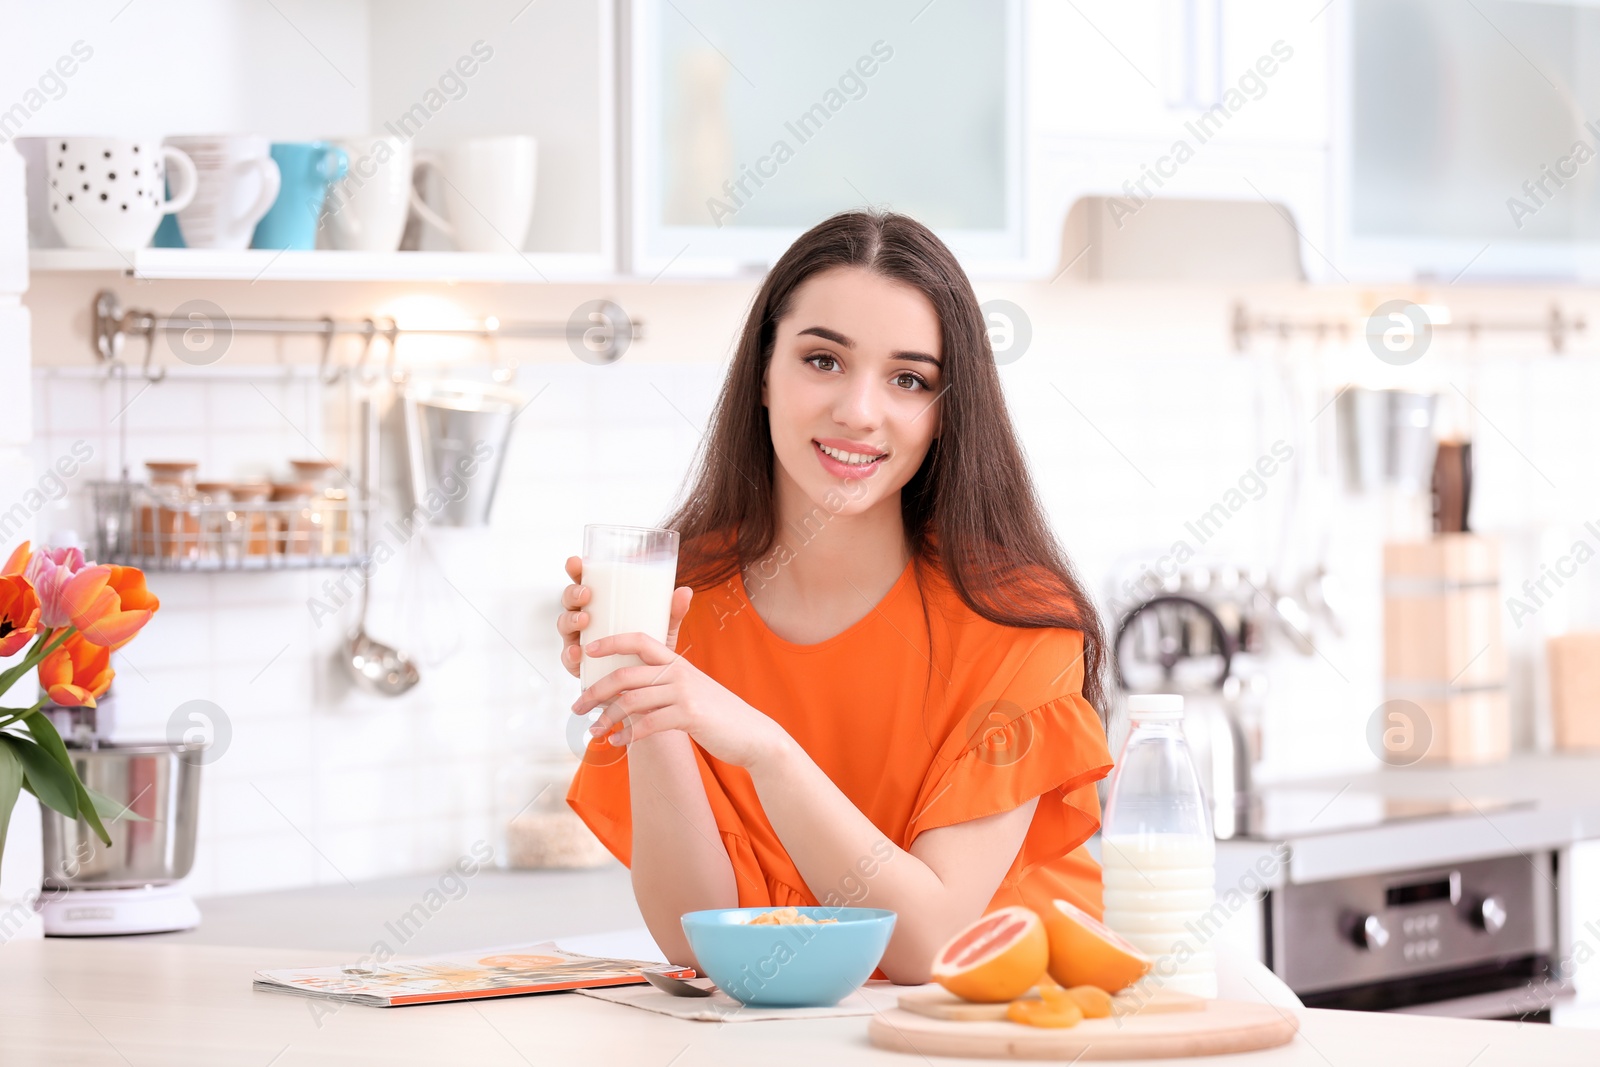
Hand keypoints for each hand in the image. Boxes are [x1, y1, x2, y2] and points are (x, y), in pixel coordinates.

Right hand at [555, 556, 694, 678]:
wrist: (646, 687)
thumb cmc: (649, 649)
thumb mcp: (663, 628)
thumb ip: (672, 612)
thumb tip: (685, 591)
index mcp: (601, 604)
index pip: (584, 581)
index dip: (576, 569)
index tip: (577, 562)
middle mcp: (586, 619)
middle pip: (570, 600)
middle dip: (573, 593)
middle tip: (587, 594)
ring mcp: (580, 640)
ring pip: (565, 624)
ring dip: (571, 620)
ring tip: (584, 620)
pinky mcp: (579, 664)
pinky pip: (568, 657)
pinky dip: (570, 653)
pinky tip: (578, 651)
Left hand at [570, 629, 792, 769]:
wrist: (751, 734)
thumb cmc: (717, 715)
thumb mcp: (692, 691)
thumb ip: (663, 688)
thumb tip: (628, 697)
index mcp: (677, 662)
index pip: (639, 639)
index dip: (611, 641)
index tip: (588, 650)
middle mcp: (678, 672)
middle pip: (625, 674)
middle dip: (595, 691)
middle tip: (576, 707)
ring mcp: (684, 693)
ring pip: (631, 701)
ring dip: (606, 718)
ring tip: (594, 732)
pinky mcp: (689, 715)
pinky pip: (648, 724)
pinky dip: (627, 734)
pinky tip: (618, 742)